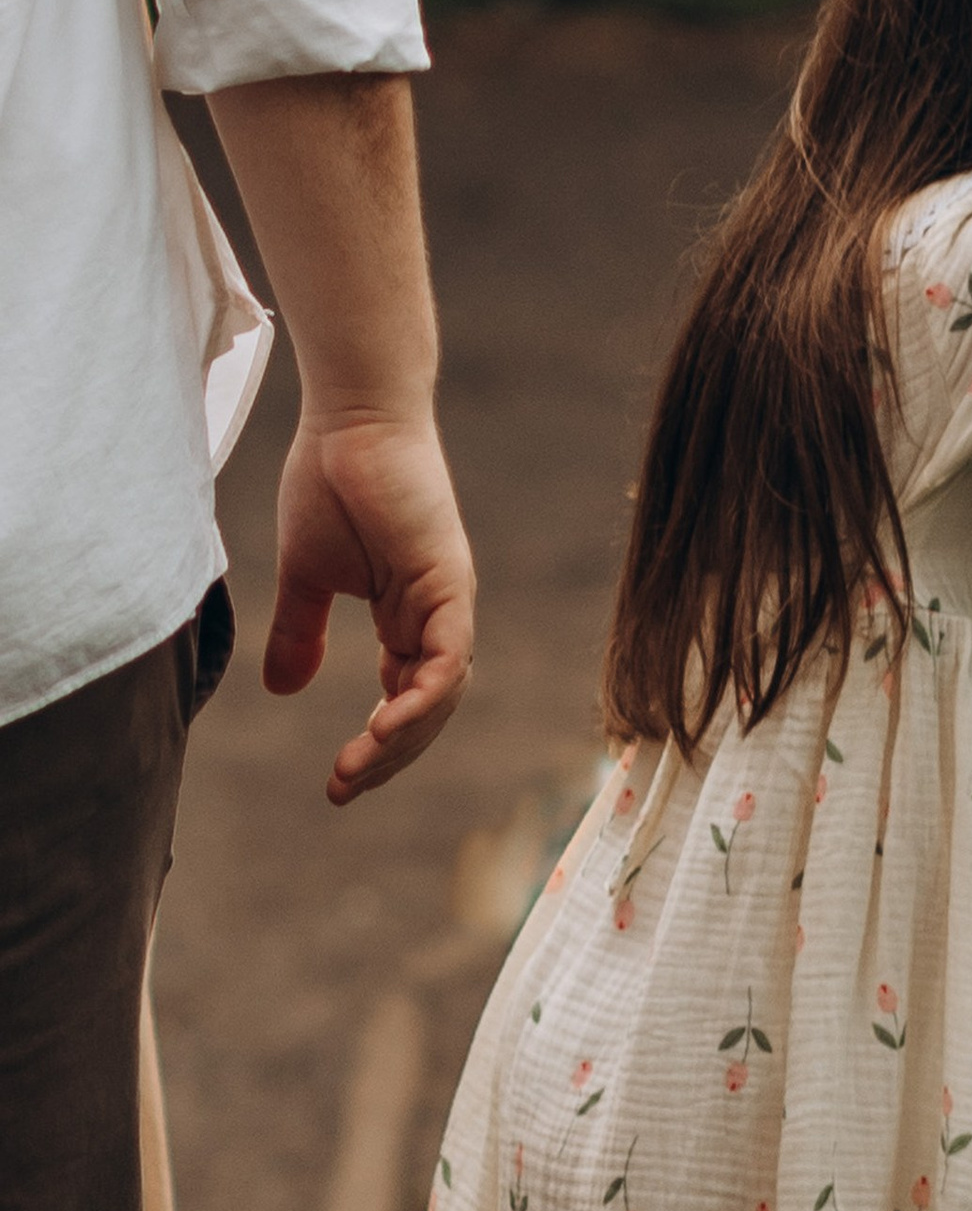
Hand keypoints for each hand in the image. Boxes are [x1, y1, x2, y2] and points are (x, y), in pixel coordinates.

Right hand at [267, 411, 476, 804]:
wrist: (348, 421)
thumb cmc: (330, 483)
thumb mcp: (306, 577)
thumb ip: (299, 633)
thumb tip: (283, 690)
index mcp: (409, 619)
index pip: (407, 701)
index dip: (377, 747)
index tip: (336, 781)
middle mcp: (437, 618)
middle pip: (429, 711)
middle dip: (387, 758)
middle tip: (343, 790)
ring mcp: (449, 602)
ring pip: (443, 695)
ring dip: (402, 739)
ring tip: (356, 767)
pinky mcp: (450, 583)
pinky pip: (448, 658)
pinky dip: (422, 697)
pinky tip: (384, 725)